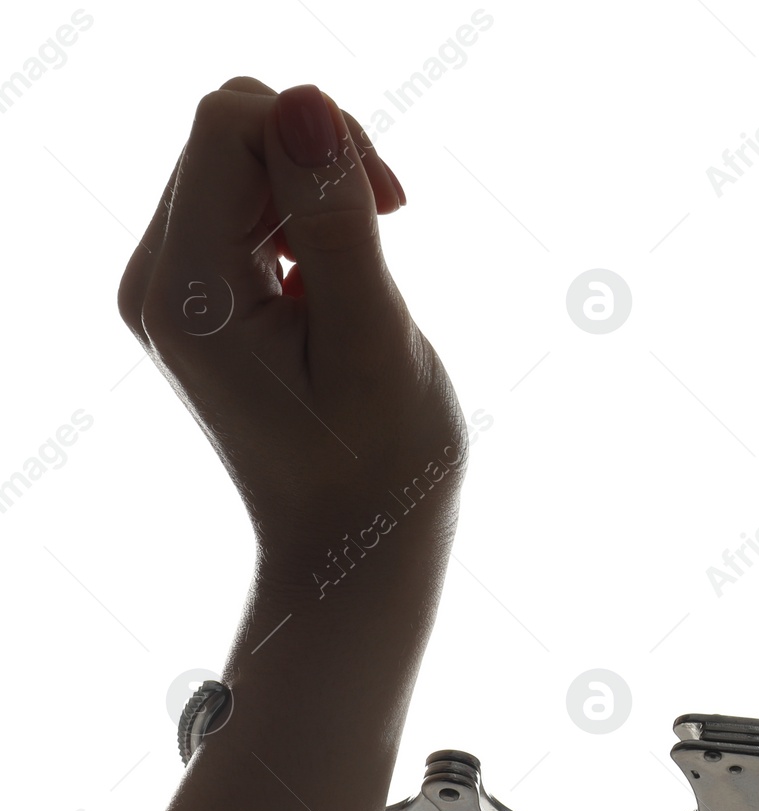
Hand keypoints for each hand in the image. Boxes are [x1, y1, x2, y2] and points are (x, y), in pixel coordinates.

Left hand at [116, 77, 466, 583]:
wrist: (351, 550)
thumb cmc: (381, 467)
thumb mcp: (375, 341)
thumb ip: (337, 222)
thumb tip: (305, 102)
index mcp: (185, 292)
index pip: (228, 123)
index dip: (323, 136)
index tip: (391, 208)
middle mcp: (156, 280)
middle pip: (231, 132)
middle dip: (322, 157)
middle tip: (390, 229)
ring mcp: (170, 288)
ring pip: (243, 160)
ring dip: (320, 190)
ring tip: (367, 270)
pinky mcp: (198, 294)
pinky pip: (247, 203)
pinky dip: (307, 219)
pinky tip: (340, 282)